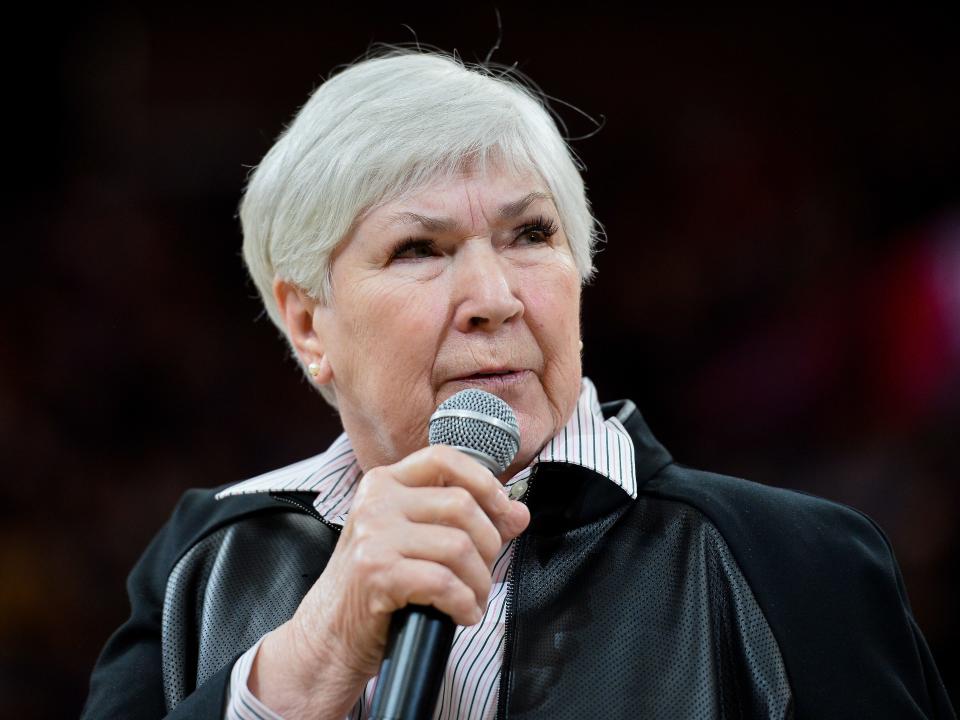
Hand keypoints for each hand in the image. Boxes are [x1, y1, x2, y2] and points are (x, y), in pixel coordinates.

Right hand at [248, 445, 530, 718]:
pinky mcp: (376, 573)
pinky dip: (464, 603)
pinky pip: (444, 582)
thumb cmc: (376, 586)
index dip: (484, 481)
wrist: (330, 635)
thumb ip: (463, 522)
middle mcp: (375, 502)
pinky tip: (462, 614)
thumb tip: (517, 513)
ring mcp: (373, 535)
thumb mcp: (415, 541)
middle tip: (483, 574)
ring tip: (473, 599)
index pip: (444, 458)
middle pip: (461, 505)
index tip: (504, 510)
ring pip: (458, 546)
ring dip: (479, 582)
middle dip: (489, 546)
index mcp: (384, 483)